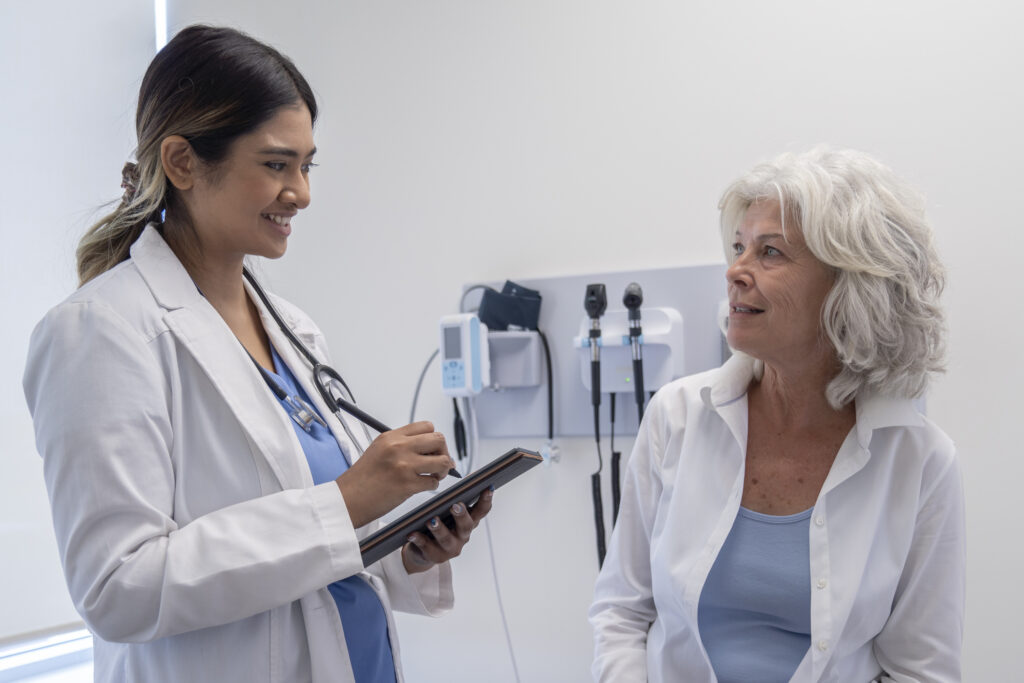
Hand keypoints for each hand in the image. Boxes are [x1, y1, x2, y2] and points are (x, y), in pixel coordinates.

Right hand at [335, 421, 456, 527]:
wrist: (347, 499)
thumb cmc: (362, 479)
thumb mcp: (379, 451)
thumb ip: (402, 445)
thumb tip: (431, 449)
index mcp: (391, 437)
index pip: (426, 426)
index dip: (433, 438)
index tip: (432, 449)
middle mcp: (399, 447)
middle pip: (438, 440)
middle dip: (444, 452)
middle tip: (438, 463)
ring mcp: (404, 465)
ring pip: (442, 461)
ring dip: (443, 470)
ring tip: (434, 475)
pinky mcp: (407, 484)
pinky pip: (433, 482)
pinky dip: (432, 485)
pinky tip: (422, 487)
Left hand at [402, 489, 493, 573]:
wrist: (424, 551)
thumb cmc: (440, 524)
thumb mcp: (449, 512)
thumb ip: (455, 498)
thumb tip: (456, 473)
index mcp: (469, 522)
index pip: (481, 511)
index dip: (486, 500)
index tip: (488, 487)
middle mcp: (463, 536)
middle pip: (466, 526)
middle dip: (461, 515)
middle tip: (455, 505)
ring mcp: (450, 548)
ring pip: (446, 539)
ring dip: (439, 529)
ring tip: (431, 520)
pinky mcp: (435, 556)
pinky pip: (426, 548)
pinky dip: (419, 540)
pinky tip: (412, 534)